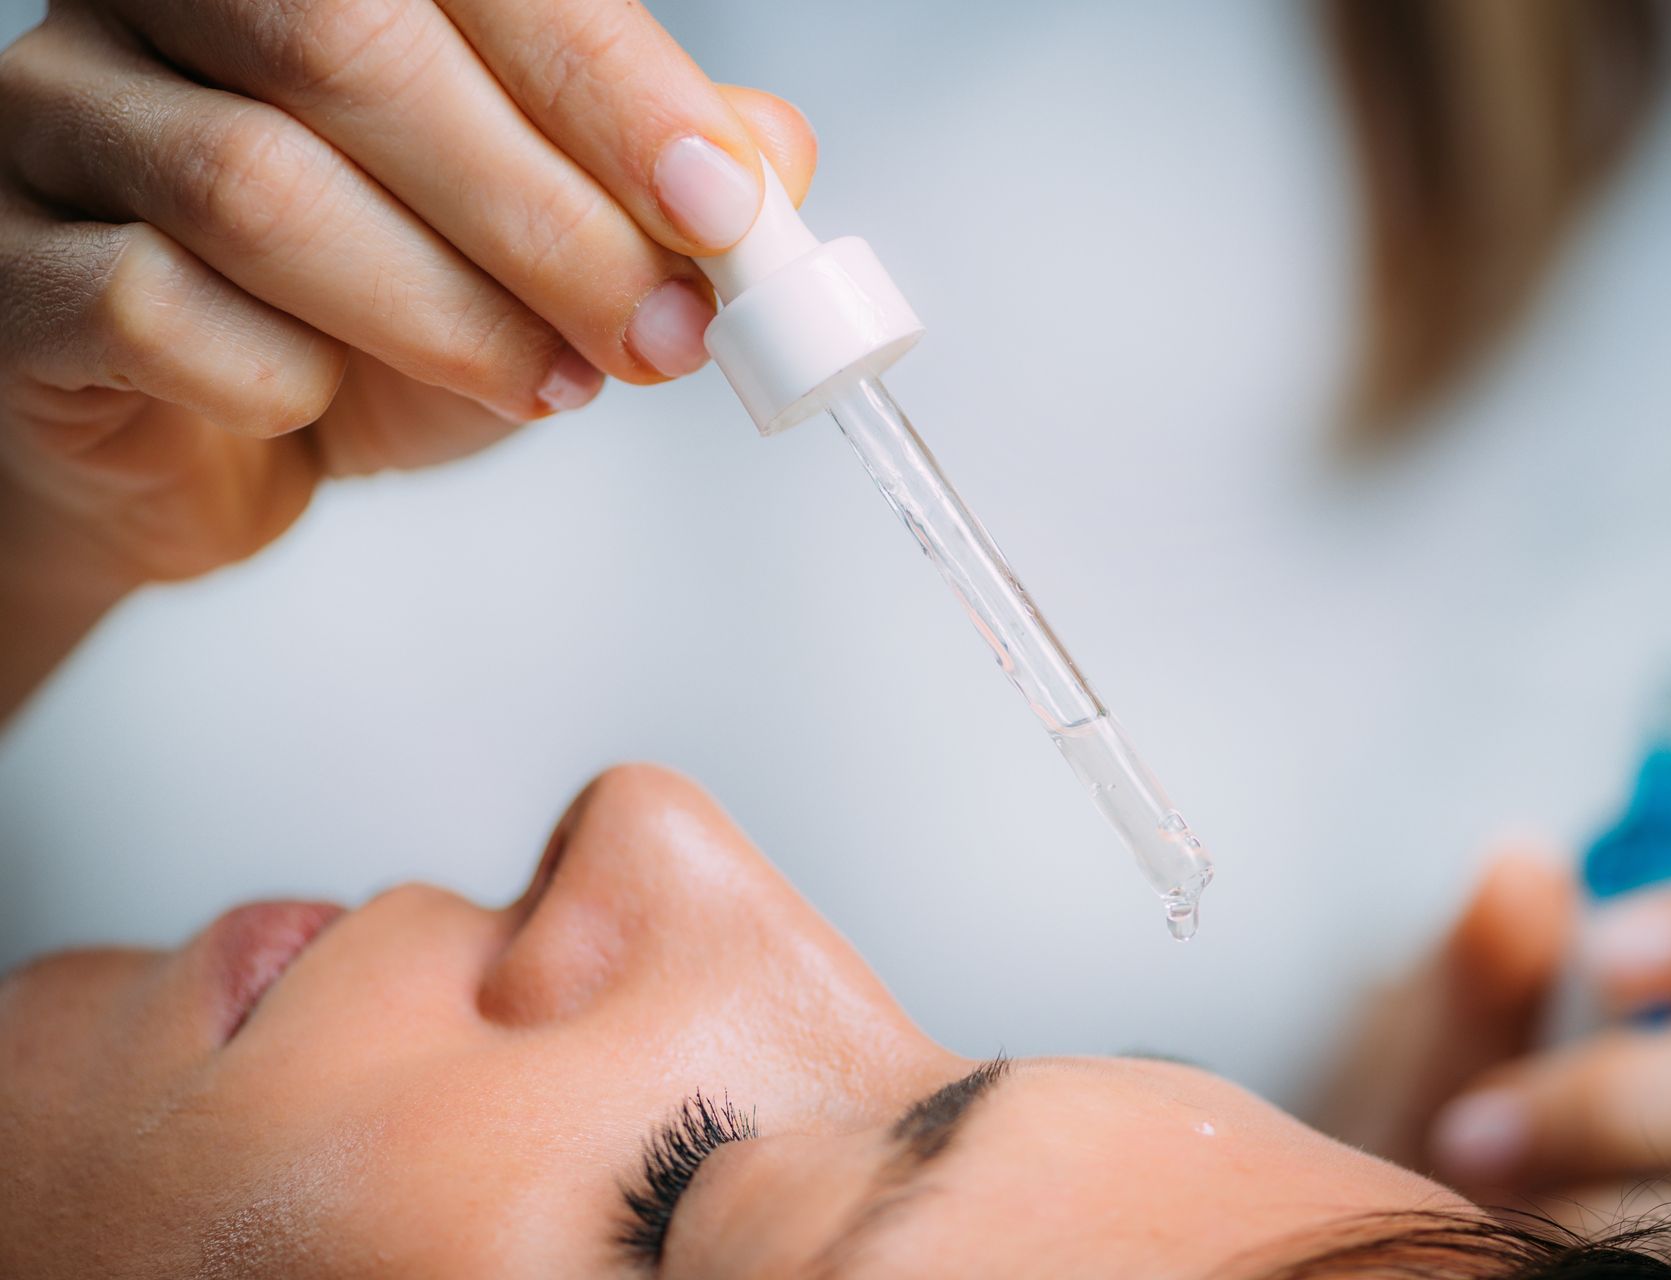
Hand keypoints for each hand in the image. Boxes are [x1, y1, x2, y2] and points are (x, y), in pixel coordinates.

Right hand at [0, 0, 813, 715]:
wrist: (207, 445)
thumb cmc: (373, 322)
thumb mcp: (544, 247)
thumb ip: (649, 189)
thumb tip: (770, 161)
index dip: (608, 84)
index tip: (719, 205)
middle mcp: (169, 0)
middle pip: (349, 47)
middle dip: (541, 214)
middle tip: (657, 333)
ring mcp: (62, 118)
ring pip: (255, 186)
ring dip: (443, 311)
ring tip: (547, 384)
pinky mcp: (10, 269)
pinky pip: (153, 311)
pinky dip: (285, 380)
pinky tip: (330, 402)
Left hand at [1315, 839, 1670, 1278]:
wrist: (1435, 1217)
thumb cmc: (1476, 1094)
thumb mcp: (1459, 1019)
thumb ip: (1492, 958)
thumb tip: (1518, 874)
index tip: (1611, 949)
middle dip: (1653, 1089)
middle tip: (1491, 1109)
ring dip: (1623, 1191)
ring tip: (1476, 1173)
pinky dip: (1632, 1258)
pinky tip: (1528, 1238)